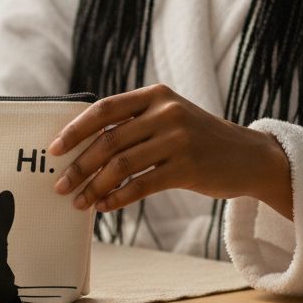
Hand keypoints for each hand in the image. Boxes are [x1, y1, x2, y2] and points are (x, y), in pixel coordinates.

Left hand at [47, 83, 292, 220]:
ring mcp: (179, 140)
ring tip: (78, 202)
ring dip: (93, 186)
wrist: (249, 156)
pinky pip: (141, 185)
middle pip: (109, 140)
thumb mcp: (169, 117)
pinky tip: (103, 206)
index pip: (104, 109)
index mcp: (155, 96)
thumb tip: (80, 146)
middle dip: (78, 165)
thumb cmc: (197, 138)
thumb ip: (133, 123)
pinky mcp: (188, 168)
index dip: (75, 129)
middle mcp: (166, 113)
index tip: (53, 149)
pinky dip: (117, 197)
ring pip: (121, 165)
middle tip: (60, 185)